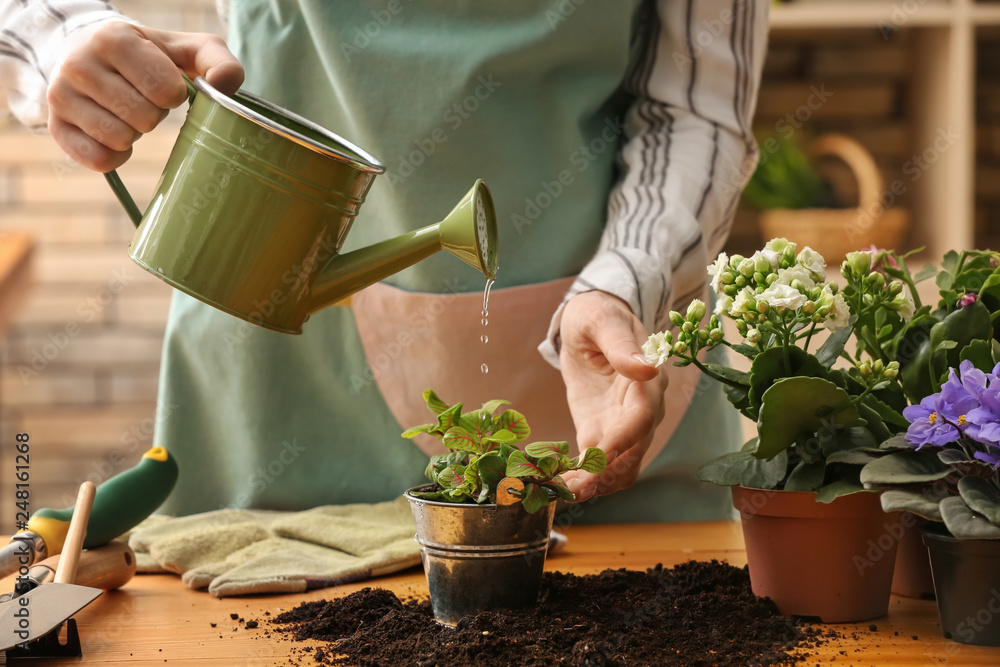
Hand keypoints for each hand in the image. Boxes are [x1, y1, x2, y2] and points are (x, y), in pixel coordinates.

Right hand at [47, 22, 244, 171]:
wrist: (91, 53)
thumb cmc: (152, 56)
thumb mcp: (188, 49)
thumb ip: (218, 62)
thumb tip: (226, 87)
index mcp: (113, 38)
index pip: (165, 90)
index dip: (175, 95)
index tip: (165, 85)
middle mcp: (78, 64)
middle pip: (145, 118)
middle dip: (155, 114)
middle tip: (143, 98)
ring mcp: (61, 96)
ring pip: (121, 139)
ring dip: (135, 132)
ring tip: (126, 110)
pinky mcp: (57, 127)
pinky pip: (100, 161)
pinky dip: (117, 155)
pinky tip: (114, 133)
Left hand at [558, 291, 667, 501]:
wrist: (589, 323)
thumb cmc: (597, 315)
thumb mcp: (602, 320)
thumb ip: (621, 344)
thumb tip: (646, 369)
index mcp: (647, 379)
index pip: (643, 416)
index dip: (624, 438)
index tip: (598, 455)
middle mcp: (643, 408)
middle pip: (634, 451)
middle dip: (604, 474)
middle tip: (570, 489)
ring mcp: (623, 425)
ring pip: (621, 468)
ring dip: (594, 485)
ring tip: (560, 493)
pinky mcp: (602, 432)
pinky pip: (599, 465)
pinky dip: (582, 479)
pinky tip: (557, 486)